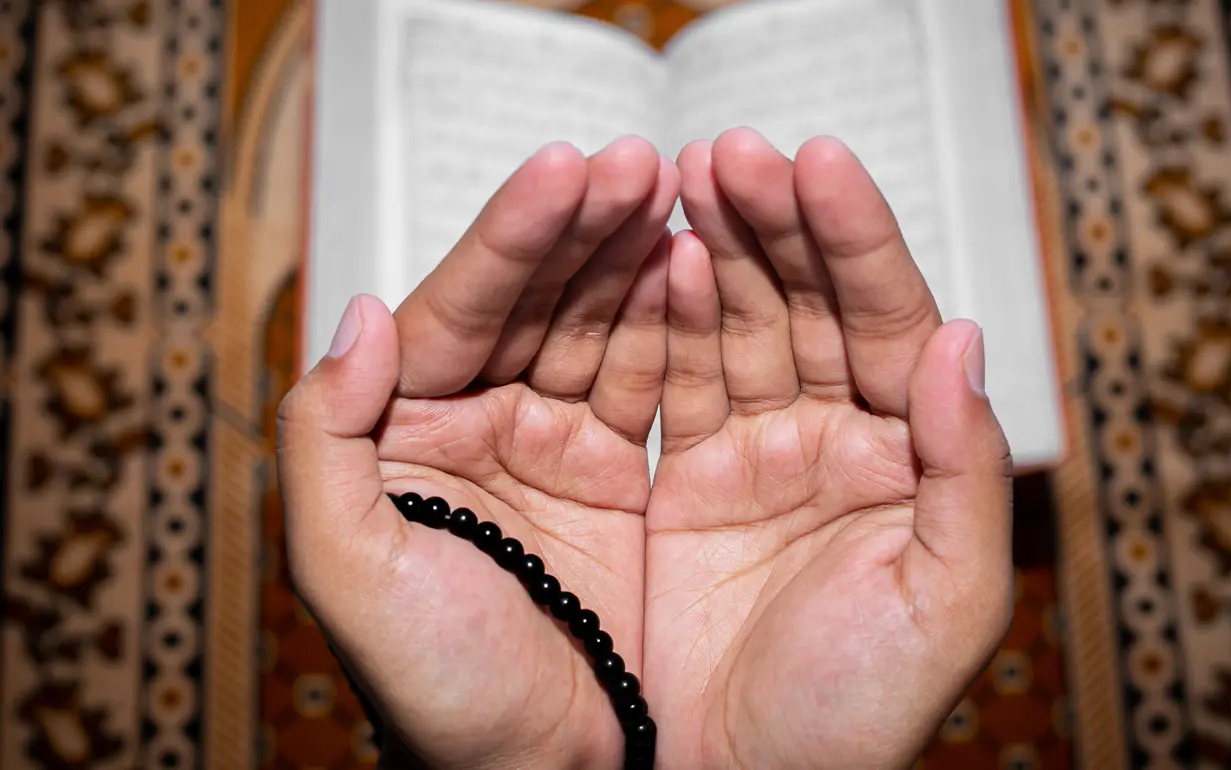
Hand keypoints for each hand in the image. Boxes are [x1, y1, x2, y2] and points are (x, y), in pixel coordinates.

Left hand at [278, 137, 677, 769]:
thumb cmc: (438, 695)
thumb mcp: (347, 573)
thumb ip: (325, 441)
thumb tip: (359, 316)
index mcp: (404, 435)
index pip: (460, 310)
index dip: (512, 238)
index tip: (564, 171)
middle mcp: (474, 425)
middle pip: (532, 300)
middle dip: (581, 227)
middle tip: (635, 163)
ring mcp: (547, 444)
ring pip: (593, 325)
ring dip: (629, 256)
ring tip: (675, 192)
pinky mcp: (613, 473)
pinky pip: (644, 379)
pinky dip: (669, 323)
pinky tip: (691, 267)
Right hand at [644, 129, 1013, 768]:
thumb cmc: (855, 718)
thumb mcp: (945, 602)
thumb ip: (965, 470)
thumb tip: (965, 339)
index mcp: (908, 460)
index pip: (890, 321)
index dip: (856, 241)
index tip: (817, 165)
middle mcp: (838, 442)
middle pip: (810, 304)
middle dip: (775, 224)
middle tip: (731, 152)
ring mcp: (760, 454)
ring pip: (739, 325)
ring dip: (715, 249)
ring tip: (687, 174)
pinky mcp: (688, 479)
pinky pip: (677, 380)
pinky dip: (664, 319)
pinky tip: (655, 260)